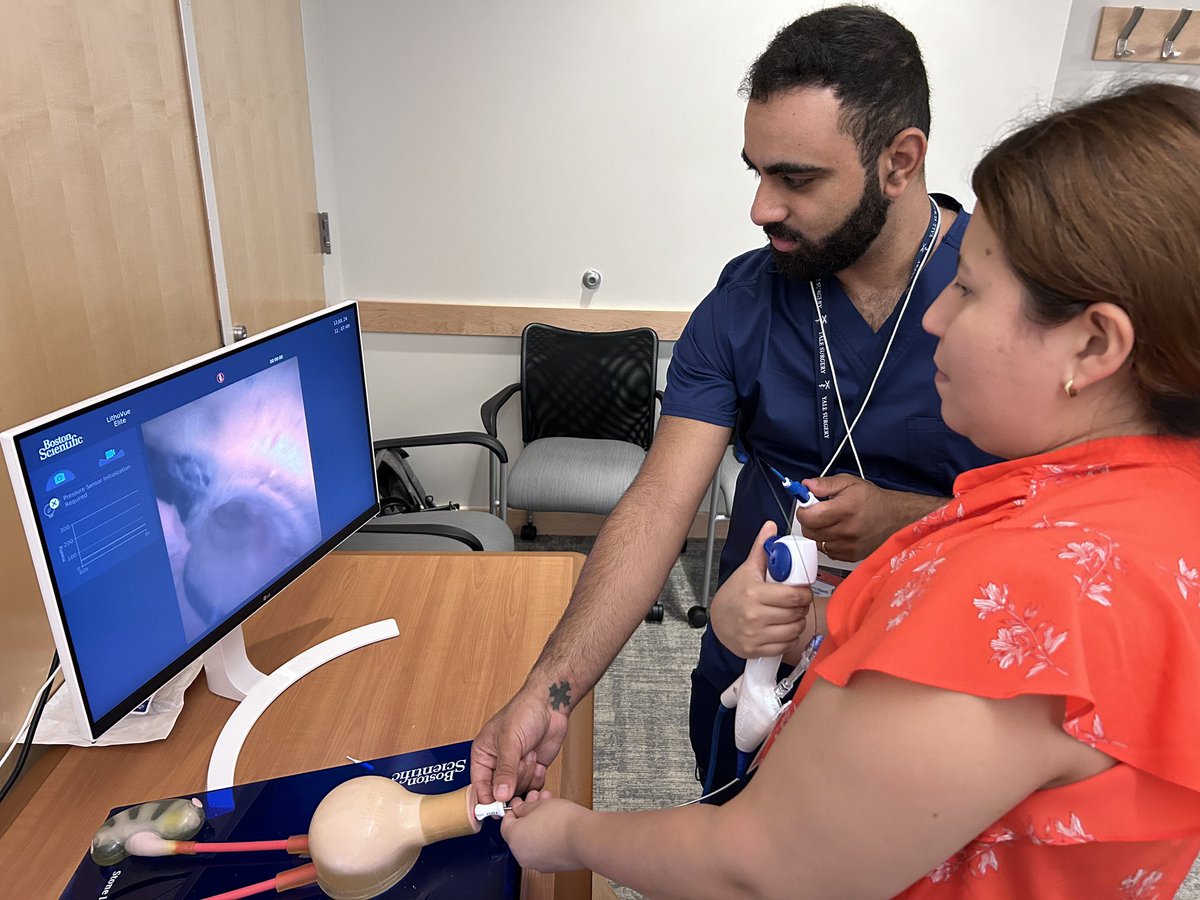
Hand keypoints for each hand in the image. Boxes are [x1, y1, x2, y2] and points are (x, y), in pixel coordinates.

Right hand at [471, 689, 569, 803]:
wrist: (551, 704)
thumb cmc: (524, 712)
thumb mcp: (510, 742)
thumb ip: (505, 770)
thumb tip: (499, 795)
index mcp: (483, 754)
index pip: (479, 785)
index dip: (487, 798)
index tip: (497, 808)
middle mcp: (498, 763)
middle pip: (501, 791)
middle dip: (515, 778)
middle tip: (521, 759)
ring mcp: (516, 767)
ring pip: (519, 790)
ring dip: (527, 774)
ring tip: (530, 753)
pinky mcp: (533, 769)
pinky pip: (533, 787)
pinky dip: (538, 776)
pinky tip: (538, 759)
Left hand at [500, 790, 586, 872]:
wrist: (585, 838)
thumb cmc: (563, 822)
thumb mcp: (538, 804)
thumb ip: (524, 807)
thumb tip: (519, 808)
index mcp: (514, 839)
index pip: (505, 823)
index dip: (513, 809)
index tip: (520, 802)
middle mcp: (523, 855)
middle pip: (519, 832)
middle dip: (528, 814)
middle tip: (536, 801)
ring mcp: (537, 863)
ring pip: (532, 840)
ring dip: (538, 823)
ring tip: (550, 808)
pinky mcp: (552, 865)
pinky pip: (544, 849)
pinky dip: (547, 837)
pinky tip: (557, 823)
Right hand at [709, 521, 811, 659]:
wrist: (717, 619)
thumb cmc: (734, 594)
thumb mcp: (747, 569)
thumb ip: (761, 548)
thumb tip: (771, 526)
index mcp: (754, 593)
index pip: (793, 596)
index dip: (804, 593)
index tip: (803, 591)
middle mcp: (754, 615)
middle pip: (796, 613)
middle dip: (802, 607)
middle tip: (798, 603)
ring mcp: (754, 634)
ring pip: (793, 630)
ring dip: (798, 623)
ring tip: (792, 615)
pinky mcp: (755, 649)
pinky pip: (784, 646)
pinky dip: (788, 638)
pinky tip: (783, 629)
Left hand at [798, 474, 912, 560]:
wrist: (895, 517)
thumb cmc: (873, 500)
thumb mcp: (849, 483)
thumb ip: (825, 484)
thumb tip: (806, 485)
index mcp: (845, 509)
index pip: (810, 517)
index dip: (803, 510)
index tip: (806, 505)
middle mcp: (847, 530)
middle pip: (810, 531)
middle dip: (809, 521)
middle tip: (818, 512)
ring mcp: (849, 546)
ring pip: (817, 543)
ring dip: (818, 532)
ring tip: (831, 521)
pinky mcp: (851, 556)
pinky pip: (827, 551)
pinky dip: (828, 542)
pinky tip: (837, 532)